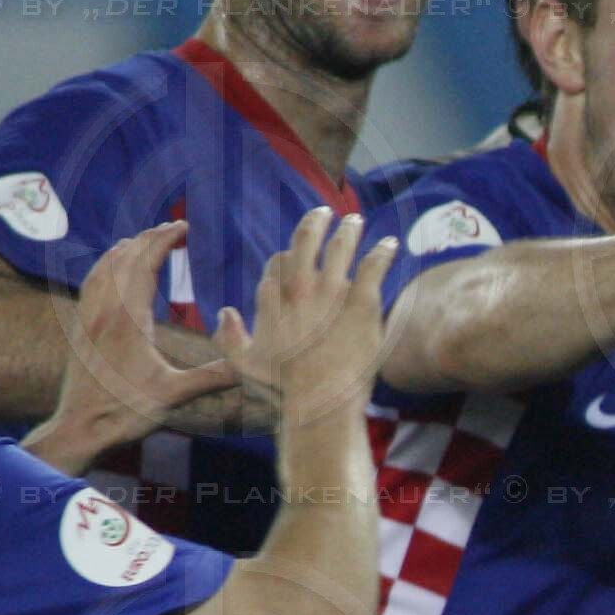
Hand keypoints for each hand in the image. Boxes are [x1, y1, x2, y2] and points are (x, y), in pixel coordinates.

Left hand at [35, 224, 249, 467]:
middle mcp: (105, 310)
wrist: (79, 428)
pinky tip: (111, 266)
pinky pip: (91, 282)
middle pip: (126, 258)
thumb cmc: (125, 412)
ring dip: (126, 247)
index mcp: (129, 319)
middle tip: (173, 227)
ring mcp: (88, 316)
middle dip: (150, 237)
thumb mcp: (174, 395)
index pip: (146, 264)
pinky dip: (104, 264)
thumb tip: (247, 366)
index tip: (183, 226)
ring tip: (145, 239)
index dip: (165, 240)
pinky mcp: (80, 327)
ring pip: (105, 266)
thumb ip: (211, 377)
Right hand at [214, 209, 393, 432]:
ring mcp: (332, 292)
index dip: (288, 257)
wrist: (319, 402)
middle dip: (315, 223)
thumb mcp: (243, 364)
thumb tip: (225, 312)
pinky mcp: (362, 302)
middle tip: (324, 212)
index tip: (296, 256)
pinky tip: (390, 244)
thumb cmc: (281, 387)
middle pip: (306, 242)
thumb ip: (229, 337)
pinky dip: (383, 252)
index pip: (279, 262)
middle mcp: (300, 288)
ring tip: (355, 220)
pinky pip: (374, 267)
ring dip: (349, 230)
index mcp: (273, 297)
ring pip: (340, 247)